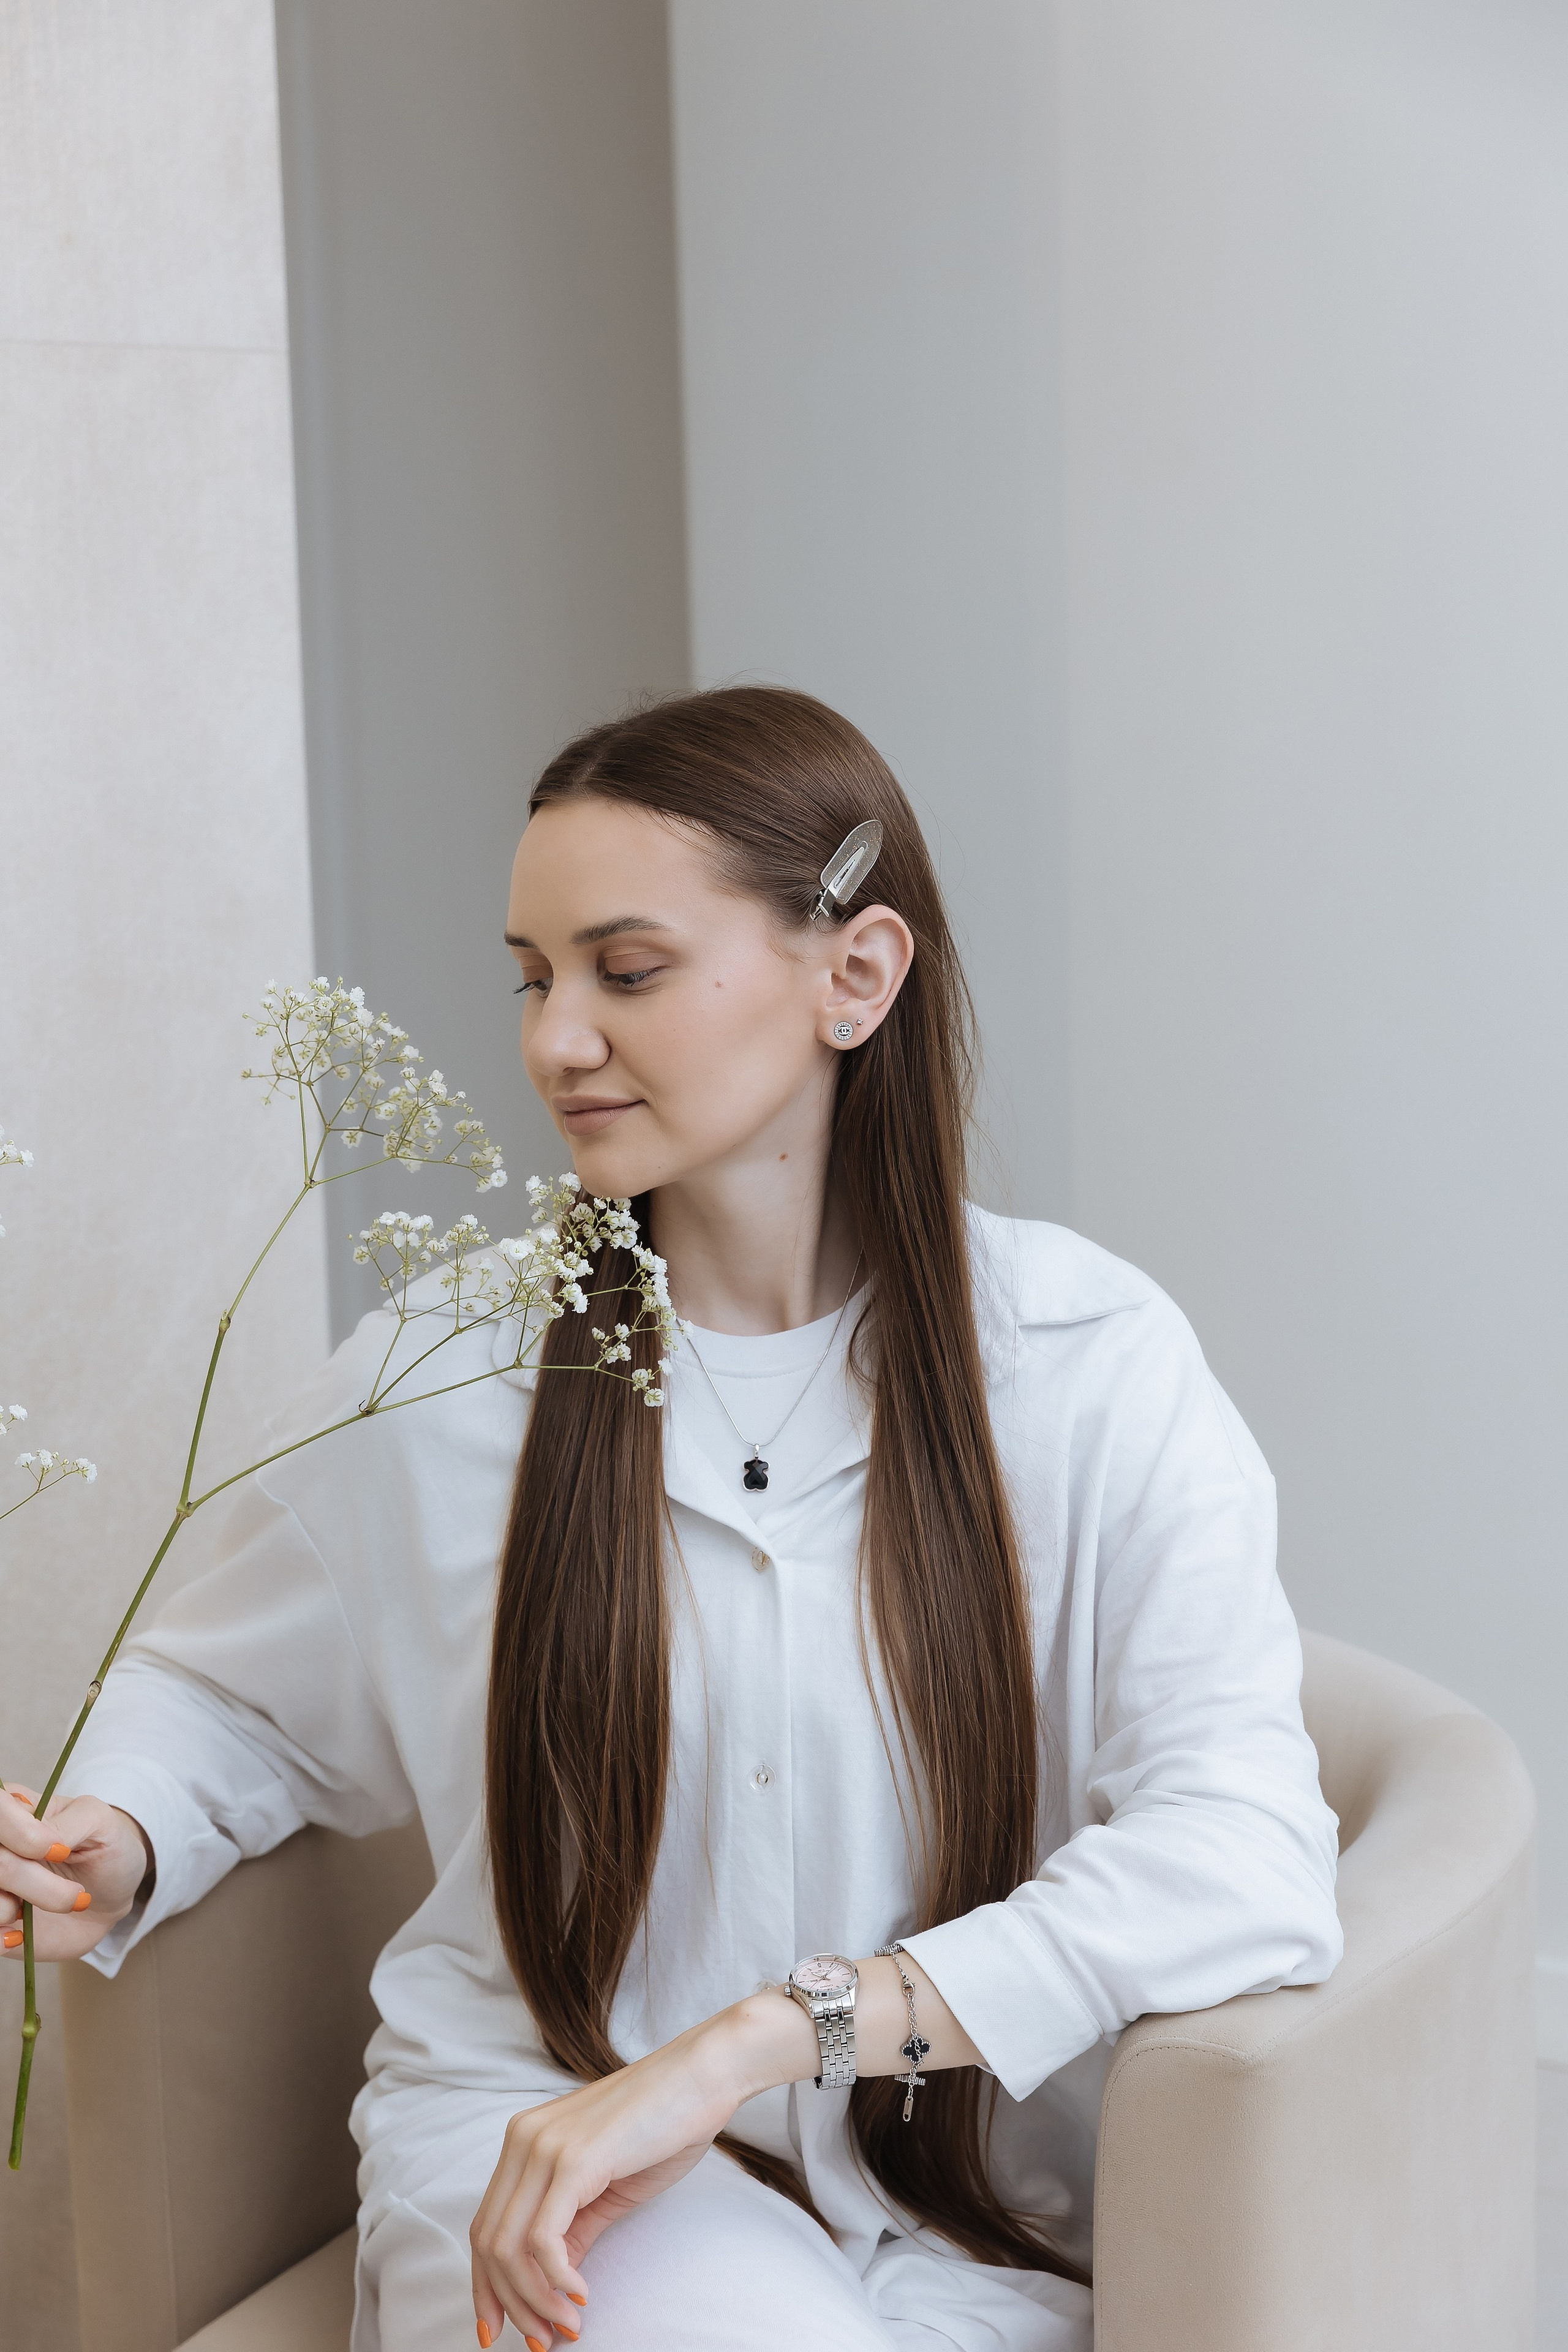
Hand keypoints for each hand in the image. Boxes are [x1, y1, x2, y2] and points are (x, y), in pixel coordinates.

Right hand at [0, 1783, 150, 1959]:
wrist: (108, 1896)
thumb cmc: (104, 1848)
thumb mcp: (100, 1822)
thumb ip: (72, 1821)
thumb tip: (41, 1837)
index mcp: (11, 1810)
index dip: (23, 1835)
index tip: (60, 1850)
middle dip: (35, 1881)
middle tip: (74, 1892)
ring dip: (20, 1910)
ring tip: (54, 1906)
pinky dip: (2, 1939)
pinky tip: (22, 1932)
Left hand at [470, 1995, 809, 2347]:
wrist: (704, 2074)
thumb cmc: (664, 2125)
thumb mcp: (606, 2187)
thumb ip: (573, 2230)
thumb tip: (554, 2287)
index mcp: (525, 2141)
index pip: (486, 2226)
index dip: (487, 2286)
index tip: (503, 2330)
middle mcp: (523, 2140)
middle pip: (487, 2242)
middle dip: (508, 2304)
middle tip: (544, 2341)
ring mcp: (544, 2146)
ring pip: (508, 2247)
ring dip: (534, 2301)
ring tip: (568, 2326)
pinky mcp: (573, 2159)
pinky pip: (543, 2239)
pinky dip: (557, 2280)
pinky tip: (583, 2295)